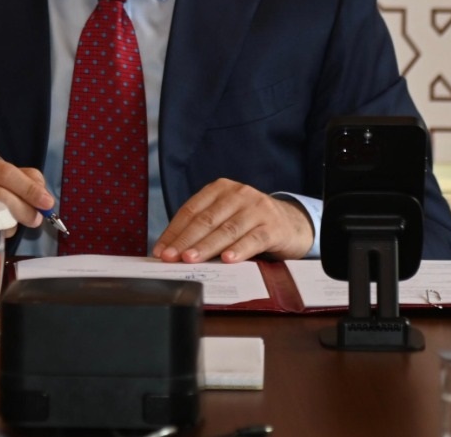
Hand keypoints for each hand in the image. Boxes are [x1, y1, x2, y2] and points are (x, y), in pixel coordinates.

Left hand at [153, 179, 313, 263]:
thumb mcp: (225, 216)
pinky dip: (239, 250)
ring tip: (190, 259)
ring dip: (206, 247)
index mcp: (220, 188)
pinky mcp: (273, 226)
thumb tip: (172, 250)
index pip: (191, 210)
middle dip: (185, 240)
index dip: (174, 231)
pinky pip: (253, 239)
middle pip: (206, 219)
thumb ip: (203, 228)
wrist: (290, 223)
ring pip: (227, 230)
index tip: (160, 250)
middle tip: (170, 257)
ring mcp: (257, 209)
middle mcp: (238, 194)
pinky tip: (227, 260)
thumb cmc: (249, 222)